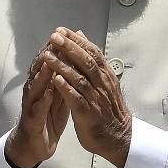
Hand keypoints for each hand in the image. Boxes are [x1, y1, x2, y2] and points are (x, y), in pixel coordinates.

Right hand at [4, 39, 69, 167]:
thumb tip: (73, 59)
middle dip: (48, 54)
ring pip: (35, 85)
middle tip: (56, 39)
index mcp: (43, 83)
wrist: (35, 144)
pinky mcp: (32, 120)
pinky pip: (37, 109)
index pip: (48, 61)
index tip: (65, 33)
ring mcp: (31, 105)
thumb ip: (64, 78)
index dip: (56, 47)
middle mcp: (34, 90)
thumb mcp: (58, 95)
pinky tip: (48, 92)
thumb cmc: (46, 117)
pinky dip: (43, 99)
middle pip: (39, 68)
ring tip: (50, 60)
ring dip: (42, 73)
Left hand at [47, 27, 131, 167]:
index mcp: (105, 75)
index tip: (61, 30)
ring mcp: (96, 99)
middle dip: (69, 48)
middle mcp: (102, 84)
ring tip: (48, 55)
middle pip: (86, 62)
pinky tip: (56, 80)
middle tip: (54, 36)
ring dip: (63, 66)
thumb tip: (82, 35)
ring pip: (79, 79)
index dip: (76, 41)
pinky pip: (77, 99)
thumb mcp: (103, 81)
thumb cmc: (108, 108)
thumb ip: (91, 59)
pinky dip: (67, 88)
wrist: (119, 137)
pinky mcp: (88, 114)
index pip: (92, 52)